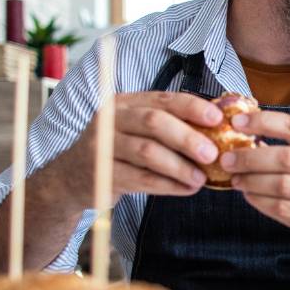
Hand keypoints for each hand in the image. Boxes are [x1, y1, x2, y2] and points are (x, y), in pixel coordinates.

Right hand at [53, 90, 222, 205]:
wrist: (71, 178)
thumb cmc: (118, 151)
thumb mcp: (136, 130)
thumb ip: (168, 125)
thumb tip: (216, 128)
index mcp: (126, 103)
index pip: (163, 99)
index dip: (192, 107)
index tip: (217, 118)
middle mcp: (112, 119)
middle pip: (154, 122)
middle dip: (187, 137)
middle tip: (212, 153)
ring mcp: (104, 146)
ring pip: (147, 152)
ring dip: (179, 166)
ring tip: (200, 178)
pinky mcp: (103, 174)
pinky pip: (140, 179)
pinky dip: (167, 185)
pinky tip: (185, 189)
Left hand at [221, 110, 289, 264]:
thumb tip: (247, 136)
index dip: (263, 122)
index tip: (237, 122)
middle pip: (286, 158)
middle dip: (251, 158)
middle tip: (227, 159)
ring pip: (281, 186)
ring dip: (252, 182)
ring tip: (236, 179)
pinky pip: (281, 209)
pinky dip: (259, 201)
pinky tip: (249, 196)